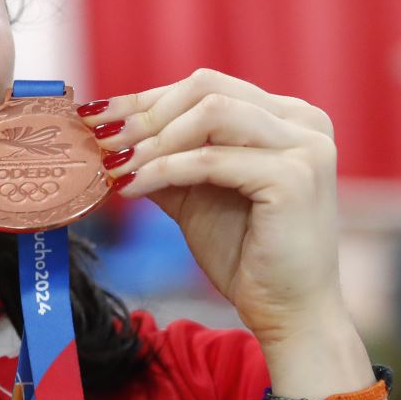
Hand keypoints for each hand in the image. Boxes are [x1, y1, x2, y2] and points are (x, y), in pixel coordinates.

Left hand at [77, 69, 344, 346]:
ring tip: (115, 166)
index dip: (145, 99)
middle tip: (100, 141)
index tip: (96, 115)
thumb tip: (107, 135)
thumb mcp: (196, 193)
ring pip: (210, 114)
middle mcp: (303, 122)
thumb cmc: (246, 255)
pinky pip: (212, 160)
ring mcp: (305, 147)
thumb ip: (165, 159)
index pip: (204, 87)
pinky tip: (132, 188)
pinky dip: (164, 170)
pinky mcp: (295, 178)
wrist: (288, 312)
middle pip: (206, 89)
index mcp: (286, 117)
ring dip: (152, 140)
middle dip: (144, 114)